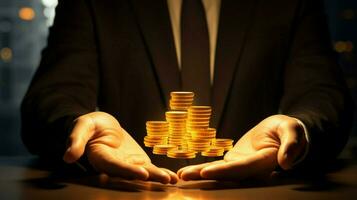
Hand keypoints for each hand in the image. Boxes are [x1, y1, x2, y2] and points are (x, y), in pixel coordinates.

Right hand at [63, 111, 177, 183]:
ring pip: (142, 172)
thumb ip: (76, 139)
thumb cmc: (89, 126)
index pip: (113, 166)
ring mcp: (127, 164)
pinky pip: (149, 167)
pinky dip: (160, 172)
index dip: (126, 170)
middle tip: (164, 179)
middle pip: (131, 173)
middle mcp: (114, 165)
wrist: (101, 126)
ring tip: (172, 180)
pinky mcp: (136, 161)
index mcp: (100, 158)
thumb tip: (67, 156)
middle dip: (148, 177)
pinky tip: (173, 177)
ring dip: (157, 176)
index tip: (141, 173)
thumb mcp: (81, 127)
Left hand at [178, 115, 307, 180]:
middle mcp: (250, 169)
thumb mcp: (293, 130)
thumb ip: (291, 144)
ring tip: (181, 175)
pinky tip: (189, 171)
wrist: (281, 132)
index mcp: (263, 162)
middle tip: (184, 176)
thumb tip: (285, 162)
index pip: (242, 168)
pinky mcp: (234, 161)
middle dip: (204, 176)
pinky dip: (203, 168)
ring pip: (219, 172)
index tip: (206, 172)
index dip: (224, 171)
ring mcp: (241, 166)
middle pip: (226, 174)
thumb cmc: (290, 130)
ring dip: (199, 174)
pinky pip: (218, 165)